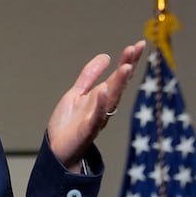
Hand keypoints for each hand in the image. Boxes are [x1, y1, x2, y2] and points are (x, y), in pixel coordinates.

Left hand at [45, 41, 145, 171]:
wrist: (57, 151)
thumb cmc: (68, 125)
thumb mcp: (77, 93)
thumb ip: (90, 76)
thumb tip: (106, 56)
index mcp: (102, 97)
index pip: (118, 76)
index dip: (128, 60)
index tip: (138, 45)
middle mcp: (104, 107)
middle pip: (119, 84)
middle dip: (128, 66)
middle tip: (136, 49)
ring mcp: (97, 118)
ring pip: (111, 99)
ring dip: (119, 83)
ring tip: (126, 66)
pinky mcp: (86, 130)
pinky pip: (95, 116)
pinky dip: (100, 104)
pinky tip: (104, 91)